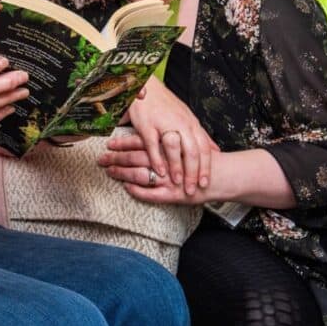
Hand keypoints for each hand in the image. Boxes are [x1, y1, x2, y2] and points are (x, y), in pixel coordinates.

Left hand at [98, 142, 220, 205]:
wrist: (225, 176)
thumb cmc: (204, 159)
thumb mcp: (187, 142)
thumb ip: (170, 138)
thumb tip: (153, 131)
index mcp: (171, 144)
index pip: (142, 141)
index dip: (124, 142)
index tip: (109, 143)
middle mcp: (169, 161)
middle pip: (137, 157)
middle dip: (117, 157)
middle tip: (101, 158)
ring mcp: (170, 179)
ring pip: (141, 174)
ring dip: (123, 173)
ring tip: (109, 171)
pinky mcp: (173, 195)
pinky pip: (152, 194)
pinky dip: (138, 191)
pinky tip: (127, 188)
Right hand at [112, 78, 216, 195]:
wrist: (146, 85)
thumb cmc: (165, 104)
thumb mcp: (188, 118)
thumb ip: (200, 135)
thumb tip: (215, 150)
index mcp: (191, 123)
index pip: (203, 147)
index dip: (206, 167)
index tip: (206, 183)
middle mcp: (181, 123)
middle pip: (192, 151)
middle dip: (194, 172)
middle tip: (193, 189)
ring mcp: (164, 124)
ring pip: (175, 148)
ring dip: (177, 167)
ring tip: (177, 183)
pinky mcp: (147, 124)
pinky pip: (153, 145)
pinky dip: (157, 160)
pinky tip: (159, 172)